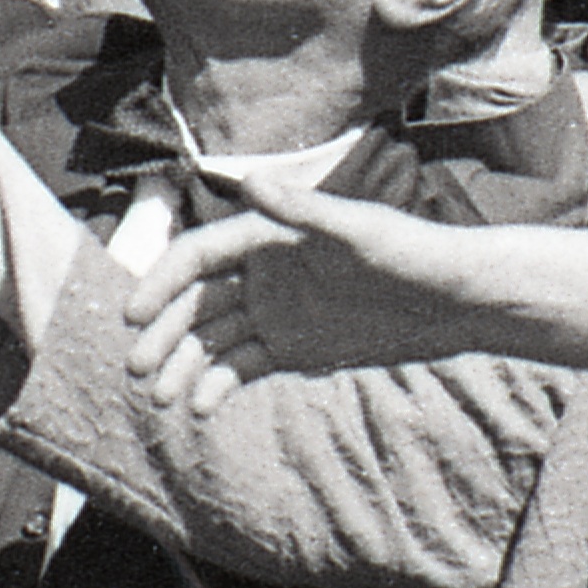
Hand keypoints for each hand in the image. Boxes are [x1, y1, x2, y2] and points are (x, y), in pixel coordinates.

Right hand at [129, 155, 508, 403]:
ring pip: (214, 340)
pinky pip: (244, 367)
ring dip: (183, 365)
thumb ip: (302, 211)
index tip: (133, 316)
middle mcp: (264, 273)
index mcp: (270, 235)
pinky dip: (218, 385)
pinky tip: (201, 408)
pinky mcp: (294, 348)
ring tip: (160, 400)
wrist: (454, 300)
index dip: (162, 283)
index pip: (199, 256)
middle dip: (164, 334)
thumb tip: (247, 180)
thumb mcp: (358, 231)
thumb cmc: (411, 253)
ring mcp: (276, 312)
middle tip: (137, 370)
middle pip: (198, 303)